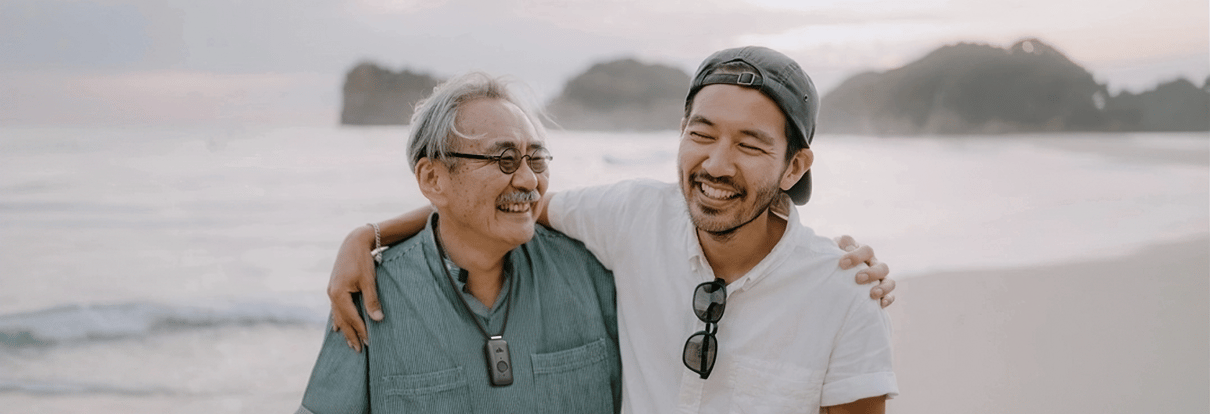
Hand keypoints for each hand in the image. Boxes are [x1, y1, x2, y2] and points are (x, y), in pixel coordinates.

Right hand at [328, 225, 383, 351]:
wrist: (354, 242)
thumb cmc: (363, 260)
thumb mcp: (369, 281)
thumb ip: (372, 301)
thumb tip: (377, 319)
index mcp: (338, 294)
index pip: (352, 318)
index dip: (361, 331)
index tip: (369, 343)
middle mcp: (332, 294)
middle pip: (342, 320)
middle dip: (351, 335)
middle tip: (358, 350)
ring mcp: (331, 291)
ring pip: (338, 315)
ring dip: (344, 329)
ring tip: (349, 342)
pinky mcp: (334, 287)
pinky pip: (336, 308)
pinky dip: (339, 318)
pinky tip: (338, 327)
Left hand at [836, 235, 894, 307]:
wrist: (832, 271)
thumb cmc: (833, 259)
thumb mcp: (834, 249)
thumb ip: (839, 245)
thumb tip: (844, 248)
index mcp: (864, 253)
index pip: (866, 251)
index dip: (856, 256)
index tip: (842, 264)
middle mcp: (874, 265)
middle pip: (882, 267)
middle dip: (871, 273)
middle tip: (858, 279)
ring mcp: (879, 279)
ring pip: (889, 282)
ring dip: (883, 288)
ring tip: (873, 294)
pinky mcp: (880, 293)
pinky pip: (890, 296)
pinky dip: (888, 299)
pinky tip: (881, 304)